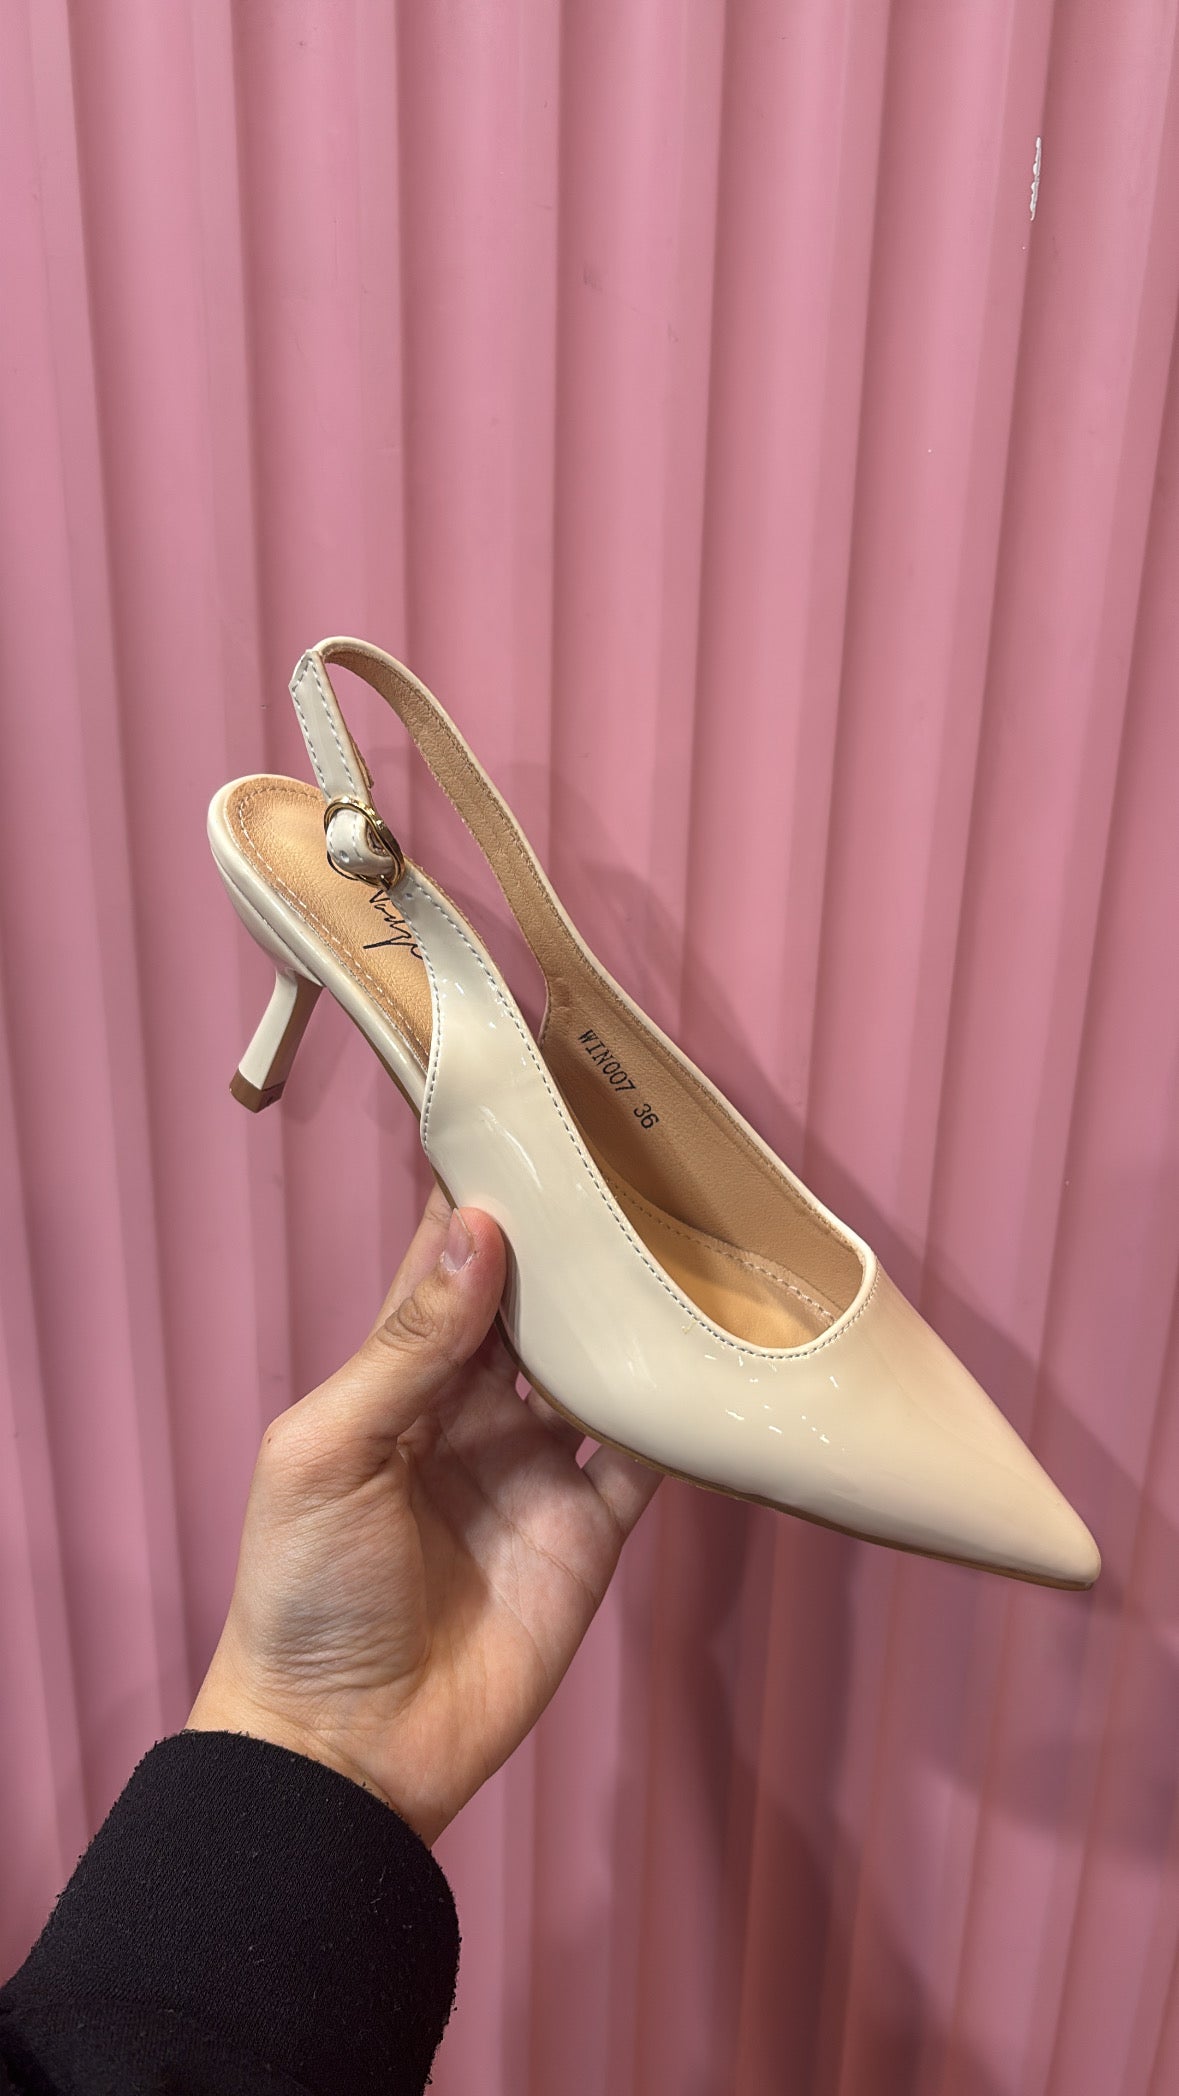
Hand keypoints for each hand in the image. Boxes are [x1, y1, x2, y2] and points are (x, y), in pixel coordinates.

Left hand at [186, 1186, 660, 1843]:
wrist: (348, 1749)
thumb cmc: (306, 1590)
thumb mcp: (330, 1451)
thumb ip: (407, 1346)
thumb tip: (479, 1229)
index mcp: (398, 1380)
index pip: (445, 1267)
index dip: (480, 1199)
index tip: (527, 1121)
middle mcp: (475, 1411)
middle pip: (534, 1306)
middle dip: (573, 1243)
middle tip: (634, 1160)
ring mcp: (538, 1469)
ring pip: (597, 1367)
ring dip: (631, 1313)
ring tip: (688, 1232)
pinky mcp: (590, 1531)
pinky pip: (642, 1455)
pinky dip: (676, 1410)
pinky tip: (713, 1353)